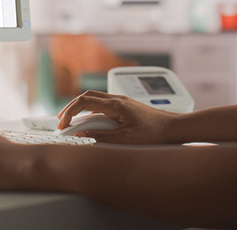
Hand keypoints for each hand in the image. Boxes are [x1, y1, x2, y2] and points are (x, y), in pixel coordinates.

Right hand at [57, 91, 179, 144]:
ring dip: (81, 109)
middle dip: (71, 108)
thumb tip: (81, 136)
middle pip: (86, 96)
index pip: (83, 101)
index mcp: (115, 104)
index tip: (62, 125)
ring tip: (73, 123)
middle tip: (61, 121)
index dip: (69, 112)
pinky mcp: (126, 107)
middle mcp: (117, 99)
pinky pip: (103, 105)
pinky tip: (91, 124)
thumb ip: (101, 137)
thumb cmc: (155, 134)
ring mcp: (122, 102)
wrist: (175, 128)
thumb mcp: (125, 140)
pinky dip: (92, 113)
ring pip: (95, 100)